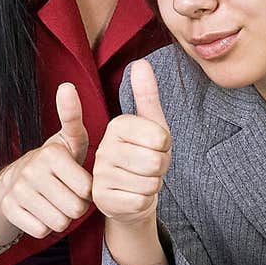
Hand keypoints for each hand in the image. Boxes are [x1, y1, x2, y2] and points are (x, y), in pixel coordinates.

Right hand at [0, 83, 92, 238]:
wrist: (11, 183)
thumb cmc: (52, 163)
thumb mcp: (67, 141)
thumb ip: (73, 118)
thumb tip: (67, 86)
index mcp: (51, 154)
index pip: (87, 190)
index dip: (87, 192)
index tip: (76, 182)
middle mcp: (32, 170)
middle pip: (75, 209)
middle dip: (75, 207)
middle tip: (65, 195)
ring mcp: (18, 191)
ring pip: (59, 223)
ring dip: (61, 218)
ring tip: (54, 203)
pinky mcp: (9, 210)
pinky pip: (41, 231)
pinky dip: (44, 227)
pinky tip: (39, 213)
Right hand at [92, 59, 171, 225]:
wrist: (132, 194)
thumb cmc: (145, 156)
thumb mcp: (152, 125)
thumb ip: (146, 95)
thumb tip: (141, 63)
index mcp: (117, 126)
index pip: (161, 138)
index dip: (165, 147)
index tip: (153, 148)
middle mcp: (104, 148)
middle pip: (156, 162)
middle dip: (160, 169)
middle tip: (149, 168)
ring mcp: (100, 175)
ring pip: (149, 183)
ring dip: (152, 185)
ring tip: (141, 180)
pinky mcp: (103, 200)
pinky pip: (141, 201)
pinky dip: (144, 202)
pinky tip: (134, 195)